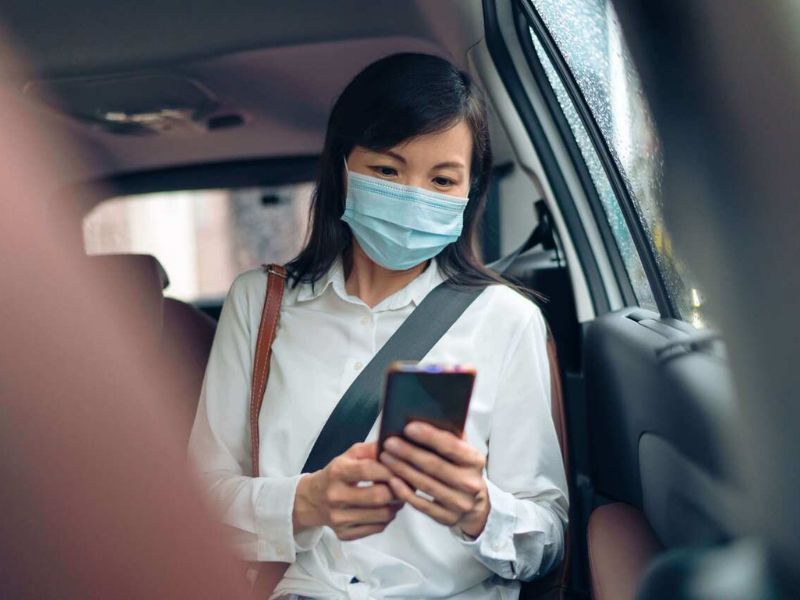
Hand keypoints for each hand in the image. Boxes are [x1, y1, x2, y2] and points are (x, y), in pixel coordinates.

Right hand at [293, 442, 402, 540]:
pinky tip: (385, 508)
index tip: (401, 469)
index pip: (367, 470)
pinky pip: (377, 528)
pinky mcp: (344, 534)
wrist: (312, 499)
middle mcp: (335, 496)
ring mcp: (339, 518)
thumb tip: (395, 448)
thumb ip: (372, 449)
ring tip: (397, 496)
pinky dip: (387, 518)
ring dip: (396, 505)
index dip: (389, 470)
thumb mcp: (350, 455)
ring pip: (382, 515)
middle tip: (404, 485)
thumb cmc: (336, 474)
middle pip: (378, 496)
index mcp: (337, 472)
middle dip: (397, 490)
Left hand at [379, 422, 489, 537]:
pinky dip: (405, 492)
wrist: (474, 506)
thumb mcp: (464, 453)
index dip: (429, 436)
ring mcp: (459, 503)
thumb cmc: (462, 471)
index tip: (408, 428)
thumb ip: (451, 437)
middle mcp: (470, 483)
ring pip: (425, 484)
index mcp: (476, 461)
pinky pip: (421, 504)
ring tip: (386, 457)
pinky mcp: (447, 518)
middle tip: (390, 442)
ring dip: (402, 469)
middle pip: (434, 465)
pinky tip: (392, 480)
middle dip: (408, 452)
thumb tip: (430, 415)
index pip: (451, 446)